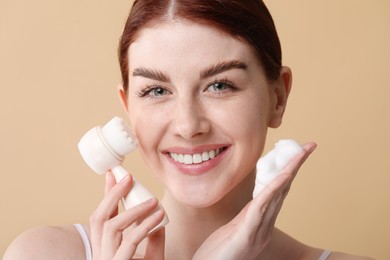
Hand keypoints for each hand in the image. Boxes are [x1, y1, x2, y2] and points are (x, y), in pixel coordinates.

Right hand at [89, 172, 164, 259]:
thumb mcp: (152, 256)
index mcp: (105, 250)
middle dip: (112, 195)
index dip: (107, 196)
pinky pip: (130, 241)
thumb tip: (158, 216)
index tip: (114, 176)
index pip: (102, 218)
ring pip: (111, 227)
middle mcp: (101, 255)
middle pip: (98, 219)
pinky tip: (158, 216)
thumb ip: (153, 239)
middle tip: (128, 178)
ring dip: (133, 209)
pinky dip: (145, 225)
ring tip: (153, 201)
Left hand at [193, 142, 316, 259]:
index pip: (277, 193)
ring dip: (289, 171)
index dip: (288, 172)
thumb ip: (246, 218)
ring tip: (301, 152)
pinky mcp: (246, 236)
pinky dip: (274, 189)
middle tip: (308, 145)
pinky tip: (283, 175)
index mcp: (261, 223)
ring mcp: (258, 232)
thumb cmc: (219, 255)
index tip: (295, 153)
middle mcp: (264, 226)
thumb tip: (254, 205)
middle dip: (295, 165)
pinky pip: (262, 208)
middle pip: (283, 190)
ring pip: (277, 195)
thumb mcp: (234, 232)